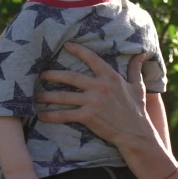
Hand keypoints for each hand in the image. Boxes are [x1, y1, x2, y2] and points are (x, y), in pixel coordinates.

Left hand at [35, 42, 154, 148]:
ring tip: (35, 95)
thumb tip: (142, 54)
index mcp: (111, 77)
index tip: (66, 46)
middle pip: (70, 77)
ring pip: (64, 96)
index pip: (92, 59)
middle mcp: (100, 86)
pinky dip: (52, 115)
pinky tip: (41, 115)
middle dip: (53, 75)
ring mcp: (93, 102)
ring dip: (47, 96)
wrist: (136, 133)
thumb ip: (136, 69)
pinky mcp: (88, 116)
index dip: (78, 51)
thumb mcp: (138, 86)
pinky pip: (65, 114)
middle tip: (41, 74)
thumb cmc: (137, 110)